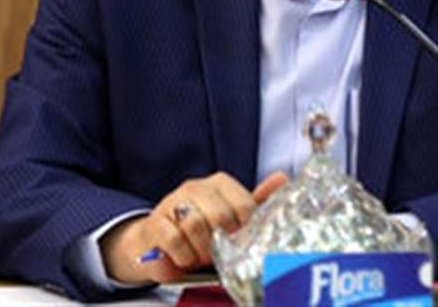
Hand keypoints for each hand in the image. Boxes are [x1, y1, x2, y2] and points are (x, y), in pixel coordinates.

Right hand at [101, 171, 288, 283]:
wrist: (158, 241)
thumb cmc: (201, 230)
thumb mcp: (231, 217)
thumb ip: (256, 202)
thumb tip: (282, 179)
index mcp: (219, 183)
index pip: (243, 205)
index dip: (244, 230)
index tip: (238, 241)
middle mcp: (196, 187)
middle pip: (220, 216)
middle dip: (221, 242)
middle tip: (218, 252)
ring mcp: (173, 202)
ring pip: (196, 226)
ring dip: (201, 250)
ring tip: (200, 256)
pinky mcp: (155, 222)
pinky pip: (174, 239)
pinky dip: (183, 255)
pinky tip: (184, 258)